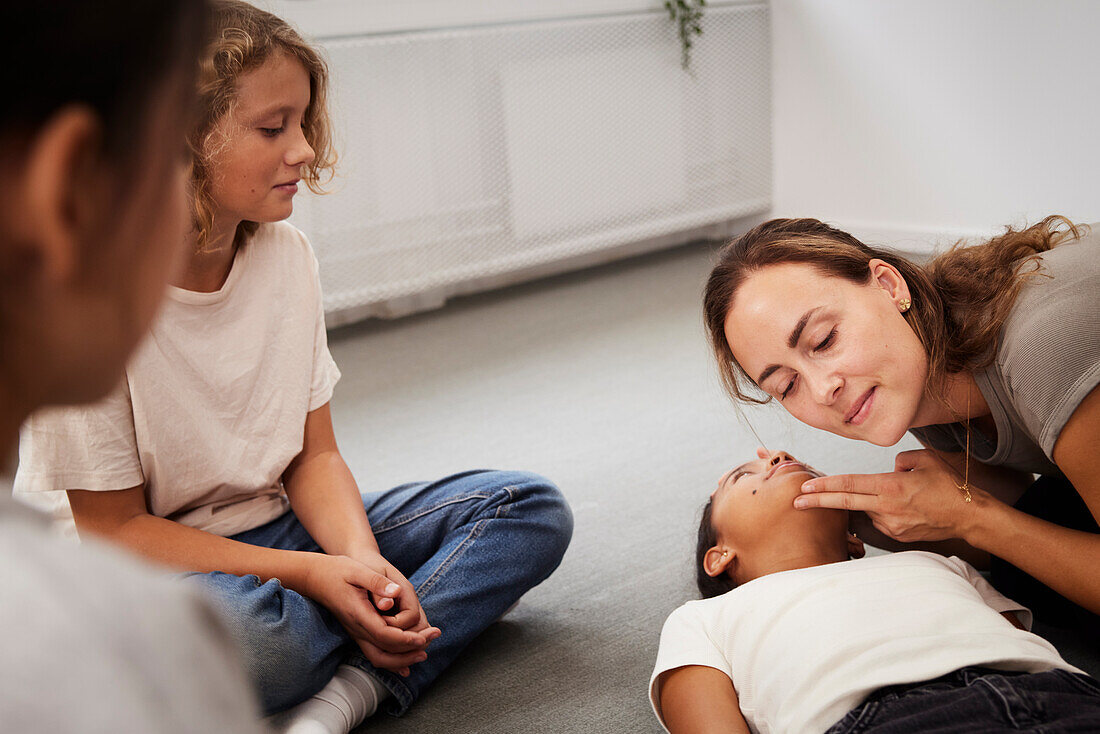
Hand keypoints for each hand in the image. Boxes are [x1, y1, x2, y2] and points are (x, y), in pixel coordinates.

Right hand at [305, 554, 438, 675]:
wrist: (315, 577)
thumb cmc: (337, 570)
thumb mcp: (358, 570)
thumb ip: (377, 583)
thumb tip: (397, 593)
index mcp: (358, 614)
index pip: (385, 635)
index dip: (406, 639)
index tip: (424, 636)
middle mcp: (356, 628)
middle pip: (384, 653)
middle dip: (410, 651)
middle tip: (432, 640)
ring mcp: (356, 633)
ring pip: (380, 658)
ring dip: (403, 658)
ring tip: (424, 649)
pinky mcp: (358, 632)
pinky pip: (375, 653)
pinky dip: (393, 659)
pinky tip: (407, 662)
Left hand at [794, 449, 977, 542]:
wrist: (969, 516)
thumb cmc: (949, 485)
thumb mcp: (924, 460)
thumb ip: (899, 460)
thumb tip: (888, 469)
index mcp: (891, 486)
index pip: (849, 485)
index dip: (825, 485)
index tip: (805, 485)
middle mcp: (887, 507)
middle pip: (844, 503)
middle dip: (817, 502)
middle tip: (796, 501)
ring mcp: (891, 524)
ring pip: (865, 510)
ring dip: (864, 503)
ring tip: (896, 496)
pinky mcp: (897, 535)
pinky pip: (879, 519)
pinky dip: (880, 511)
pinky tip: (900, 506)